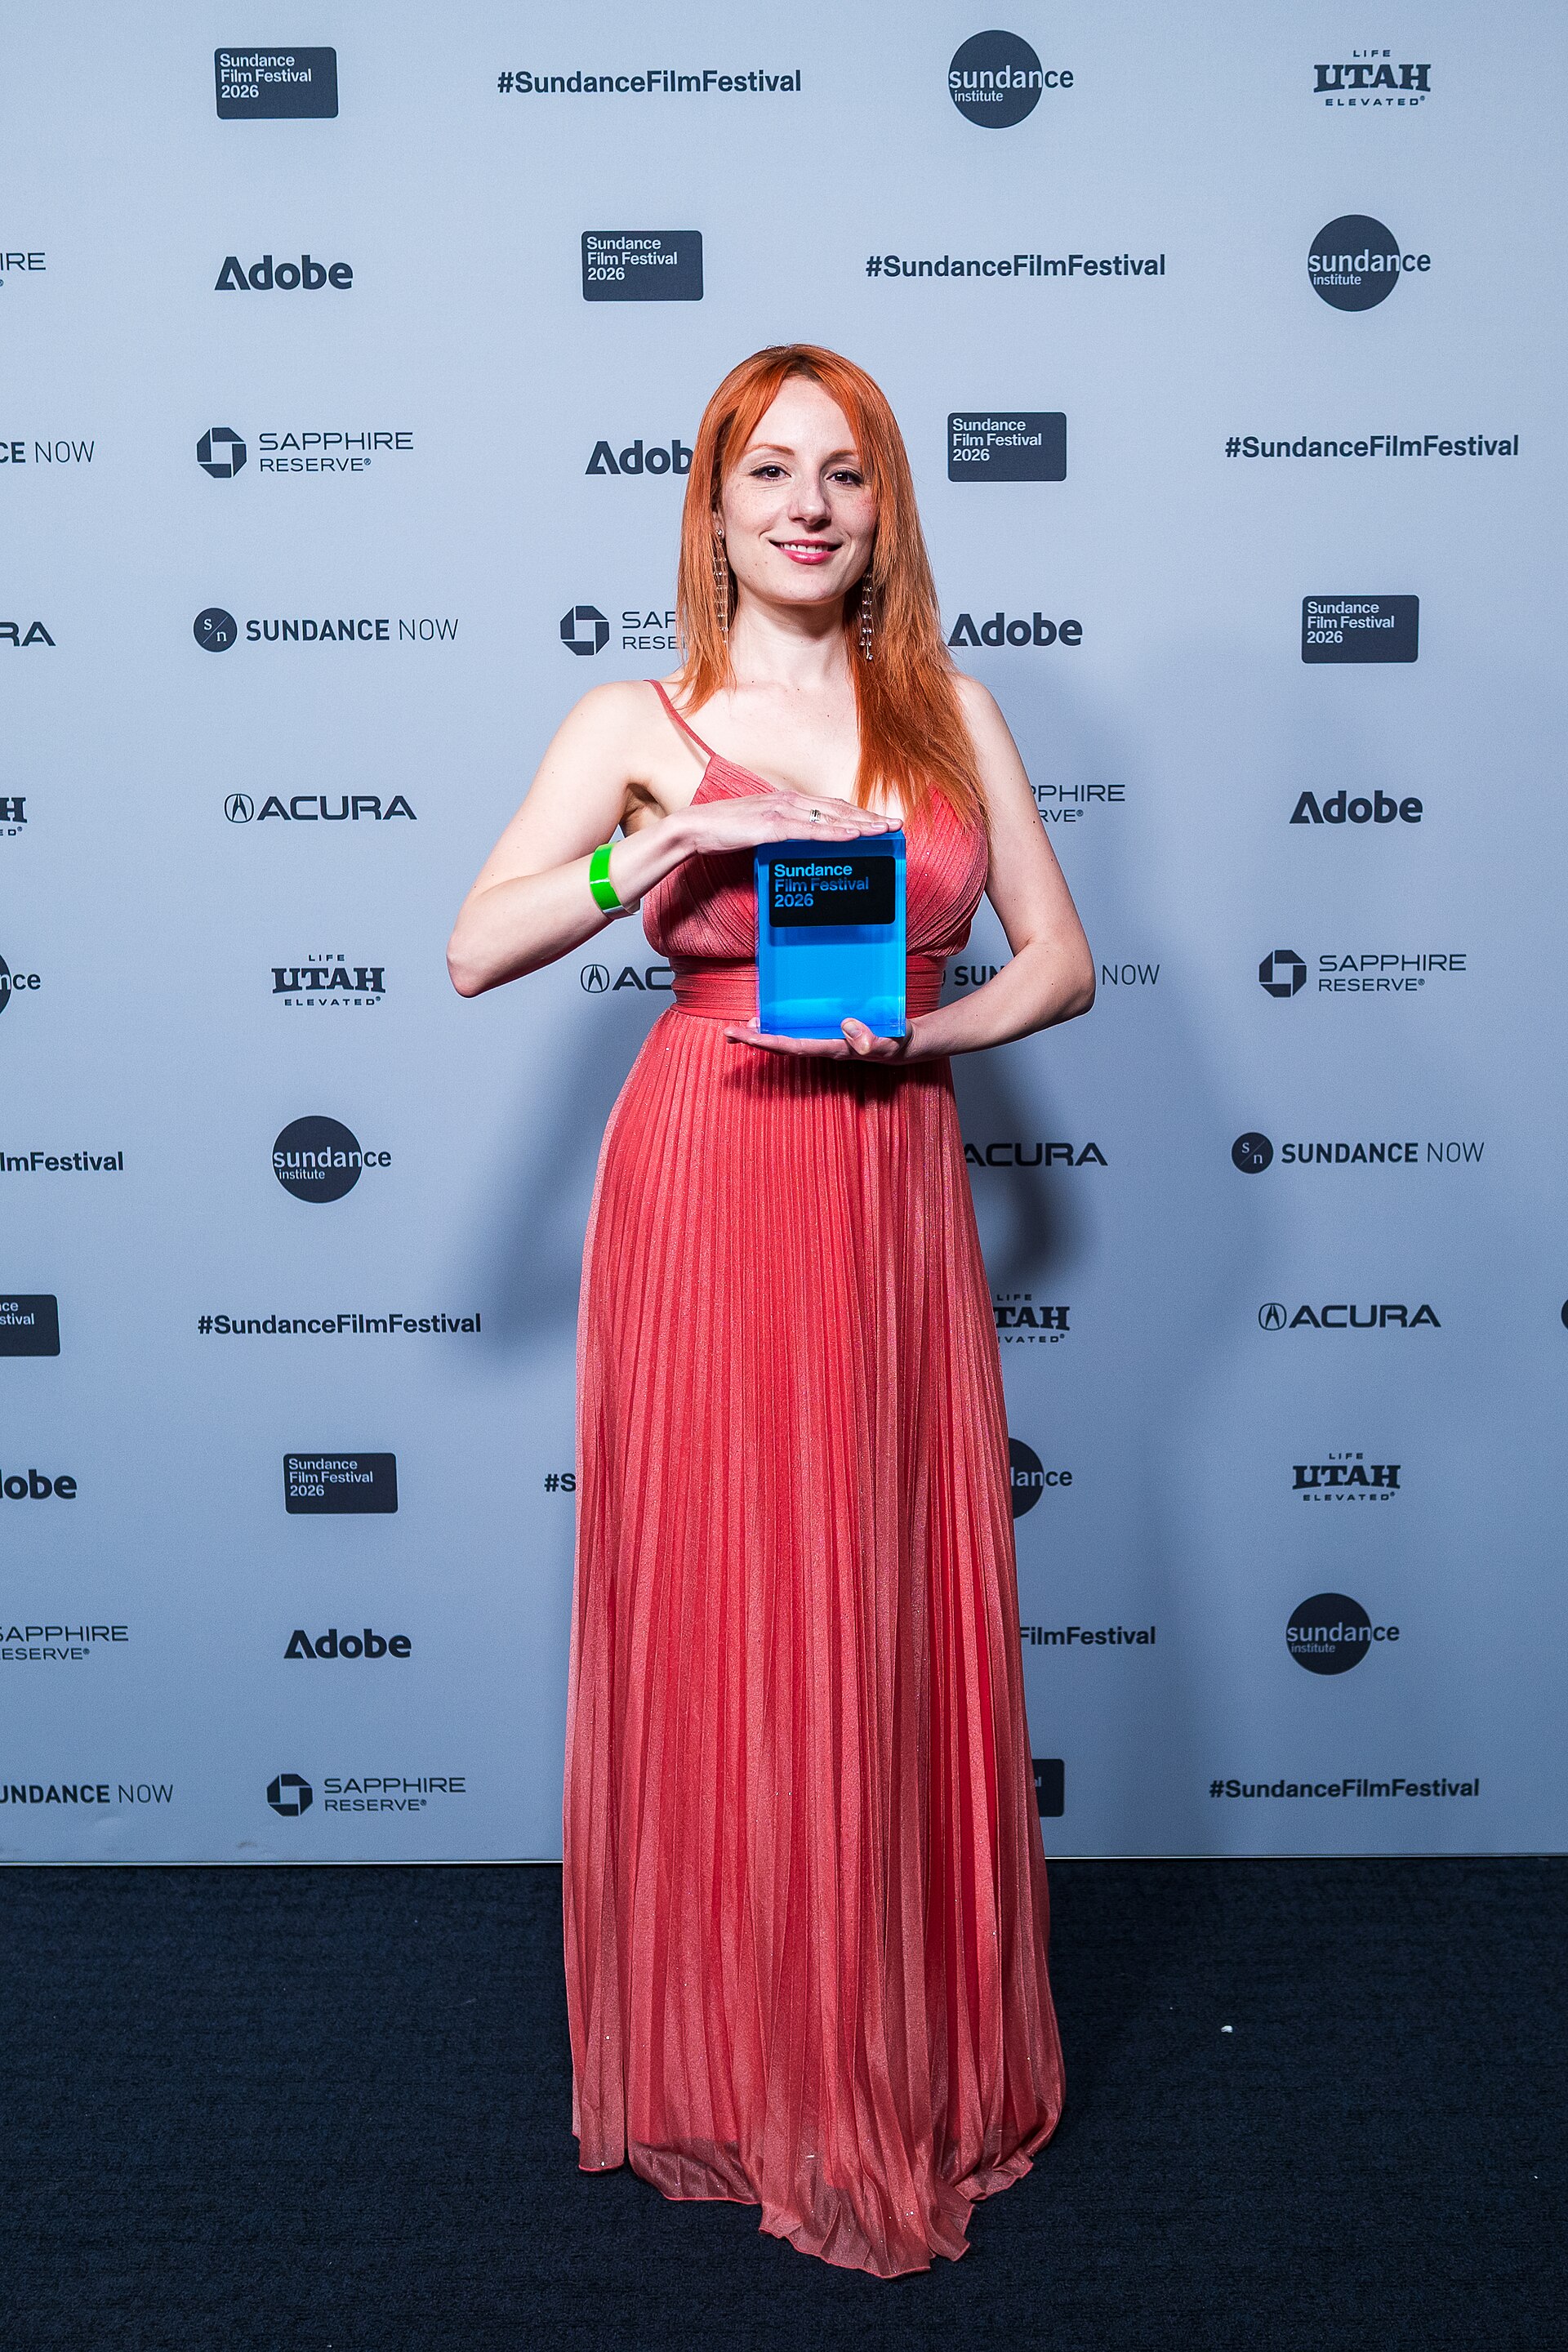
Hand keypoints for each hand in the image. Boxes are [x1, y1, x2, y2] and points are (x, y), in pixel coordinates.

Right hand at [680, 791, 894, 858]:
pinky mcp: (771, 826)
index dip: (859, 813)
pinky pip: (810, 830)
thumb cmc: (725, 830)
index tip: (881, 821)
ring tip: (884, 830)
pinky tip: (853, 835)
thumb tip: (804, 840)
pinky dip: (834, 832)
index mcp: (788, 801)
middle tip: (896, 825)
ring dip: (860, 824)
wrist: (695, 828)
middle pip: (838, 809)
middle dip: (869, 817)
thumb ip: (784, 831)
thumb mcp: (762, 829)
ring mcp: (780, 812)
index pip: (832, 806)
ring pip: (830, 817)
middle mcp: (789, 801)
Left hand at [724, 1017, 917, 1061]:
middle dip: (755, 1040)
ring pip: (786, 1040)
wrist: (903, 1045)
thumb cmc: (895, 1043)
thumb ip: (871, 1039)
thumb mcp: (889, 1041)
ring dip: (762, 1035)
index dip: (768, 1043)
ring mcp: (824, 1041)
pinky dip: (779, 1027)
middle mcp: (823, 1046)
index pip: (794, 1047)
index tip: (745, 1036)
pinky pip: (798, 1032)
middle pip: (782, 1046)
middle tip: (728, 1033)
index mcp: (833, 1049)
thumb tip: (847, 1025)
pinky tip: (768, 1021)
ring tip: (739, 1028)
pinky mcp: (827, 1033)